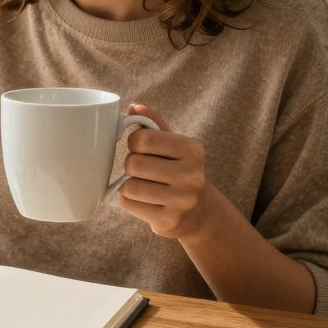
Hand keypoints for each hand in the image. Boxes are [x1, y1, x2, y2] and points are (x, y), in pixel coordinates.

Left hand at [118, 104, 214, 238]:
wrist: (199, 212)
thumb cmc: (179, 170)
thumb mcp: (174, 144)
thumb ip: (154, 123)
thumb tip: (133, 107)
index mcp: (193, 149)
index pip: (143, 138)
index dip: (134, 142)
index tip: (141, 148)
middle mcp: (192, 174)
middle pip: (133, 163)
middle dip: (131, 165)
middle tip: (142, 170)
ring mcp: (183, 200)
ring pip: (129, 186)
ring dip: (128, 185)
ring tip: (143, 185)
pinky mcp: (170, 220)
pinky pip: (129, 204)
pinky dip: (129, 201)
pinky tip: (144, 200)